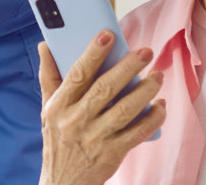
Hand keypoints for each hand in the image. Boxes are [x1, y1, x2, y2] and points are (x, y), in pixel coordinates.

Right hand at [37, 32, 165, 184]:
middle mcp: (76, 121)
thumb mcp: (47, 109)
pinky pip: (138, 133)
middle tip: (145, 52)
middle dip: (127, 68)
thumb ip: (49, 76)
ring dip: (145, 91)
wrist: (62, 182)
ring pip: (125, 110)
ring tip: (158, 75)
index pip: (77, 74)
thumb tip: (45, 45)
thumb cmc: (57, 140)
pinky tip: (160, 105)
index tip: (107, 35)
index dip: (92, 54)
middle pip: (105, 89)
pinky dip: (152, 118)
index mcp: (59, 106)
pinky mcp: (113, 153)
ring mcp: (96, 138)